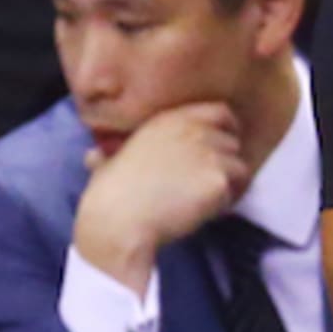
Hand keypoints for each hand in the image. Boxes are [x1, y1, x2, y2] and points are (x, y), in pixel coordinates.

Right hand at [72, 102, 249, 292]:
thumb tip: (93, 157)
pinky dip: (223, 205)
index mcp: (170, 120)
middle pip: (233, 143)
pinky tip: (200, 213)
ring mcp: (209, 153)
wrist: (118, 219)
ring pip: (239, 169)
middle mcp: (193, 130)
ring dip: (226, 186)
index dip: (227, 130)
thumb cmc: (109, 197)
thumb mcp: (107, 162)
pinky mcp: (218, 179)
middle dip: (225, 164)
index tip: (222, 149)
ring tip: (200, 202)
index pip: (221, 112)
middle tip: (207, 186)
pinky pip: (235, 192)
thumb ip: (110, 154)